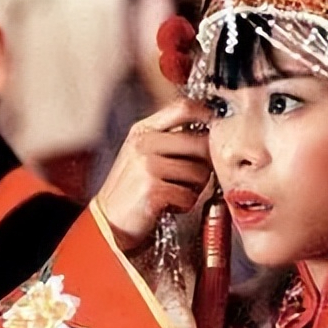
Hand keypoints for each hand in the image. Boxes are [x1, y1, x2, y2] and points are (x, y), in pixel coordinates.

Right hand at [96, 99, 211, 250]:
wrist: (108, 220)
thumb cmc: (132, 187)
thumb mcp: (143, 153)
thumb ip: (169, 138)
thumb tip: (210, 131)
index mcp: (143, 130)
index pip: (183, 107)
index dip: (208, 113)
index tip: (220, 125)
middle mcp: (144, 143)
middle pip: (201, 142)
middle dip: (206, 164)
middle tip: (194, 178)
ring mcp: (147, 165)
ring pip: (200, 172)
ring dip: (195, 188)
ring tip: (176, 193)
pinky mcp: (152, 189)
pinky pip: (189, 195)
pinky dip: (185, 204)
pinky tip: (169, 205)